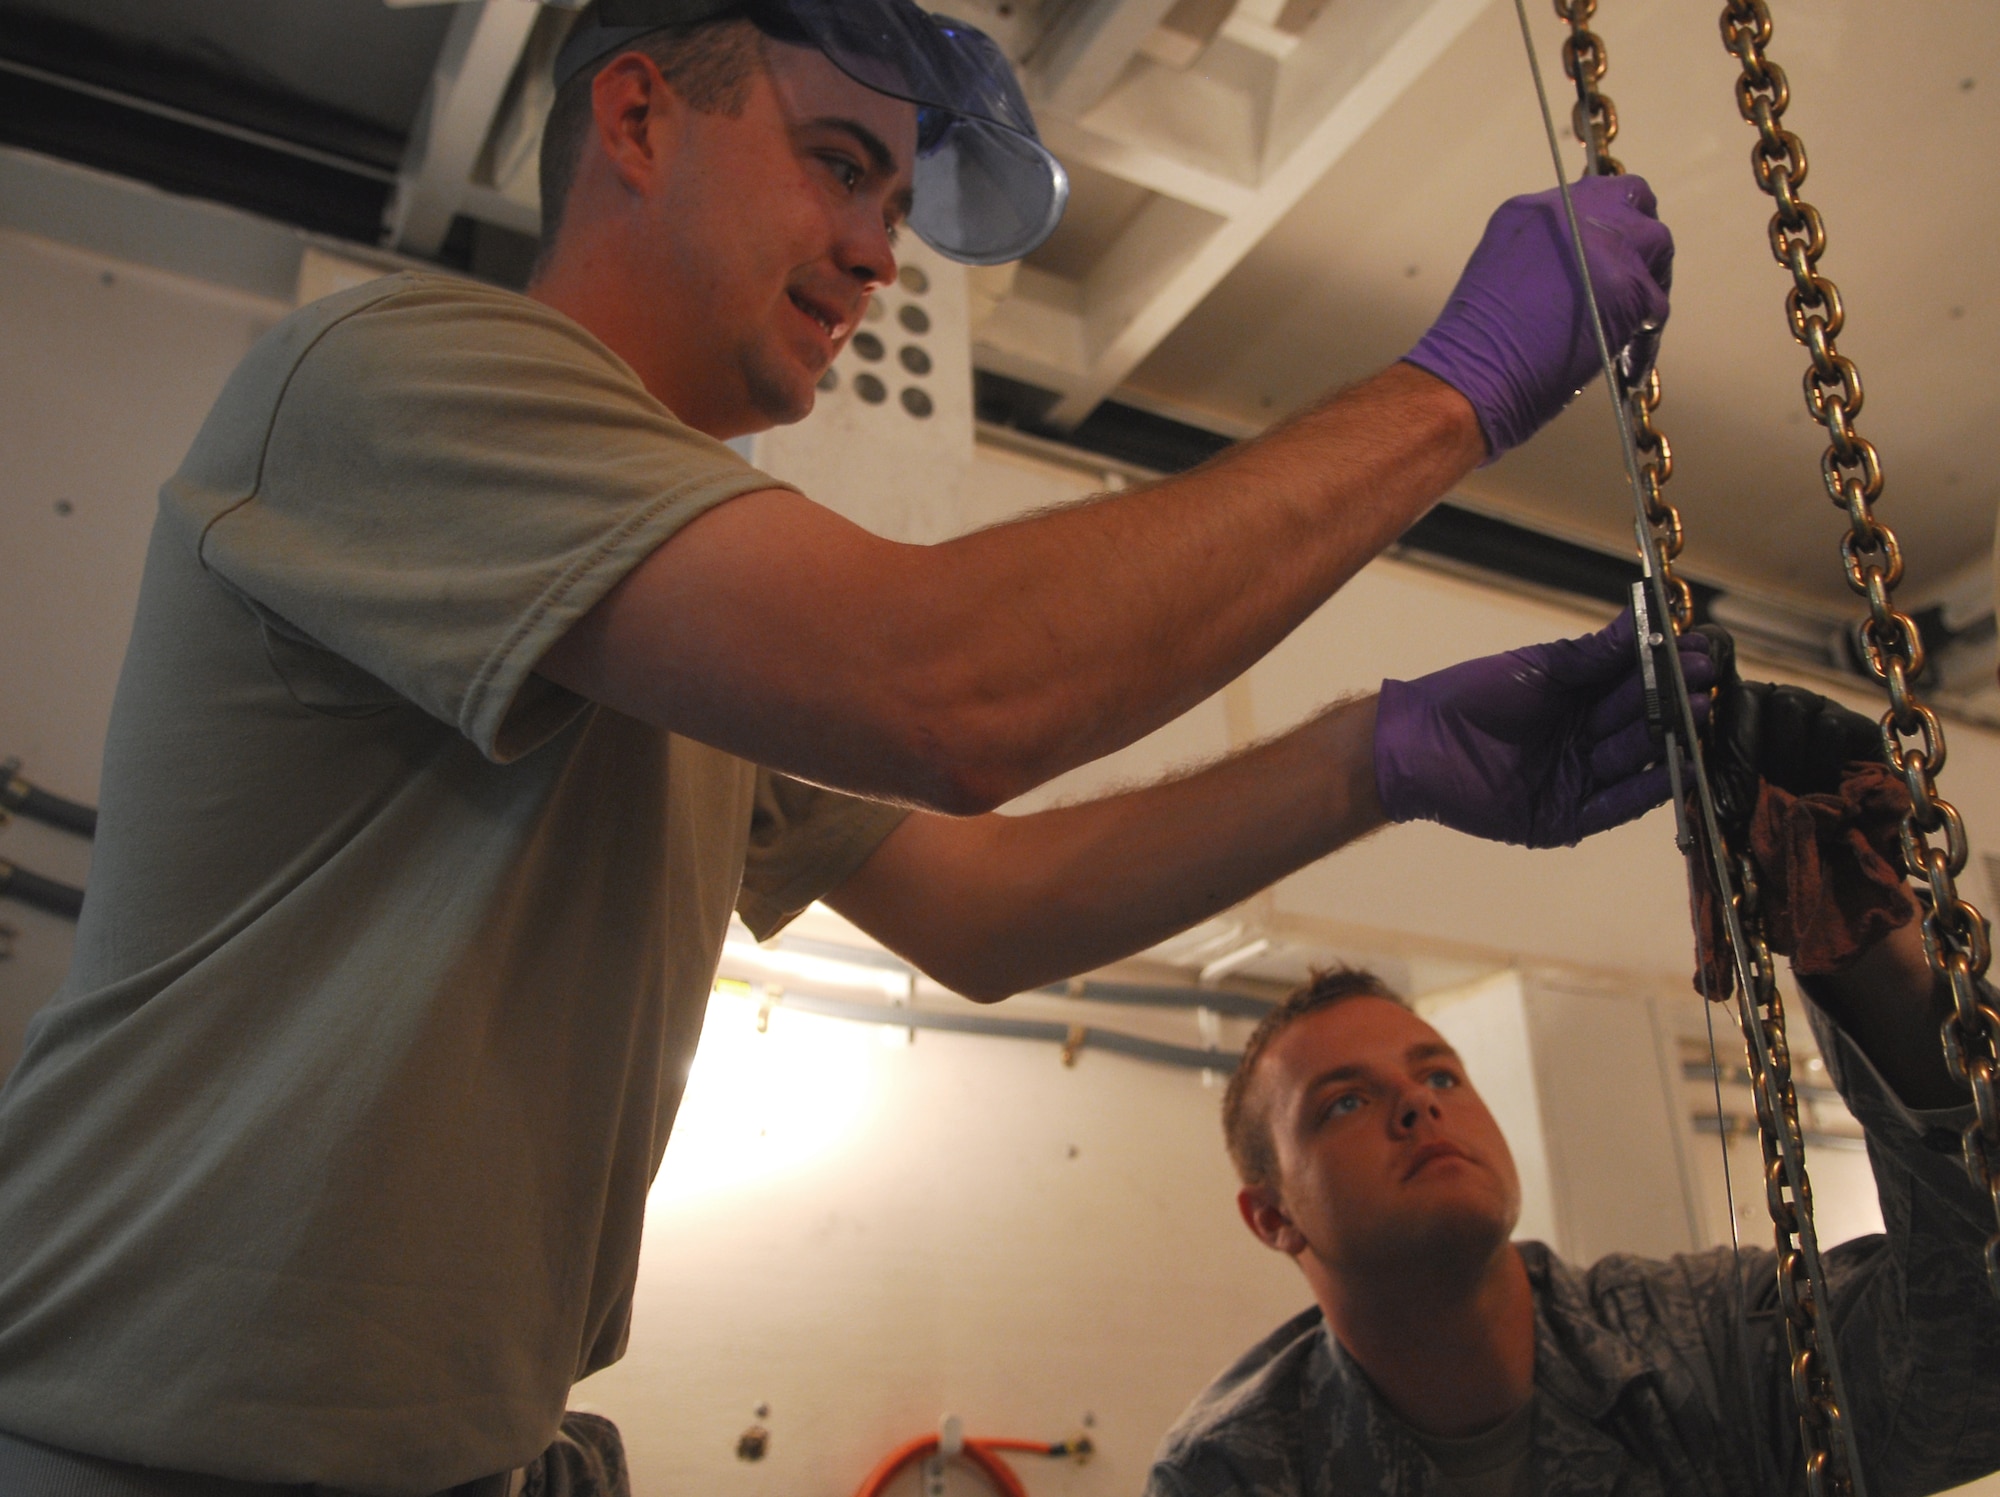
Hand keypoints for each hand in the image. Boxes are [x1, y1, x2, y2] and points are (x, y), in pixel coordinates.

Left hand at [1374, 608, 1712, 847]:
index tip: (1704, 653)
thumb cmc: (1471, 696)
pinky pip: (1613, 806)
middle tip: (1708, 685)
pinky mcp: (1564, 819)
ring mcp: (1577, 780)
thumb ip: (1594, 653)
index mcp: (1579, 700)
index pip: (1635, 685)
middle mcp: (1584, 741)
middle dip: (1675, 703)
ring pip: (1633, 762)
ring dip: (1668, 742)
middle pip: (1641, 722)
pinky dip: (1644, 791)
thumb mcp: (1539, 668)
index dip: (1668, 671)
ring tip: (1698, 715)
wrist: (1419, 743)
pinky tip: (1673, 772)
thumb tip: (1645, 618)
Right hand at [1403, 176, 1673, 458]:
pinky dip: (1644, 336)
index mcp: (1533, 210)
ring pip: (1655, 243)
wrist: (1471, 376)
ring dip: (1649, 277)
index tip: (1605, 251)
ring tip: (1635, 316)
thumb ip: (1544, 255)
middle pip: (1631, 199)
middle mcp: (1572, 212)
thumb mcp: (1501, 271)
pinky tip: (1626, 358)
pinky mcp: (1629, 286)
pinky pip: (1656, 306)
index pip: (1589, 197)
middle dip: (1636, 234)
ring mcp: (1605, 245)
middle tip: (1633, 272)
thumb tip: (1578, 270)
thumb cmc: (1474, 345)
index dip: (1603, 226)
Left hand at [1696, 623, 1885, 846]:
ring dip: (1779, 761)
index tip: (1697, 672)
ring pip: (1789, 706)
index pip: (1715, 653)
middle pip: (1748, 694)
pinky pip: (1830, 728)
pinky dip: (1819, 765)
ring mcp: (1814, 707)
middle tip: (1733, 801)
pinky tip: (1820, 791)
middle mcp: (1770, 699)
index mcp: (1729, 710)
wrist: (1830, 855)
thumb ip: (1698, 770)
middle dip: (1737, 748)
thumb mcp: (1719, 800)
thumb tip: (1679, 751)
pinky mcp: (1855, 724)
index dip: (1706, 652)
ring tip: (1780, 800)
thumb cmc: (1764, 827)